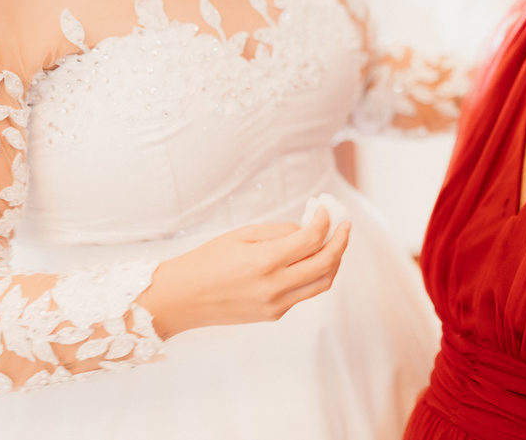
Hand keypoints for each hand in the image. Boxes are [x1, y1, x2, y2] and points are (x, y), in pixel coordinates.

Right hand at [137, 209, 350, 337]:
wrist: (181, 299)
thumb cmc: (207, 260)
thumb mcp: (242, 235)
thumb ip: (280, 232)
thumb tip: (309, 229)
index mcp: (265, 261)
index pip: (311, 239)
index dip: (325, 221)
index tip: (325, 209)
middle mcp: (274, 286)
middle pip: (326, 263)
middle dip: (340, 241)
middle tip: (344, 225)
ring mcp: (276, 304)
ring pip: (322, 283)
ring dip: (334, 261)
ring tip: (334, 243)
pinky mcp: (274, 315)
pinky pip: (304, 294)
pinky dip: (313, 275)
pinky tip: (308, 260)